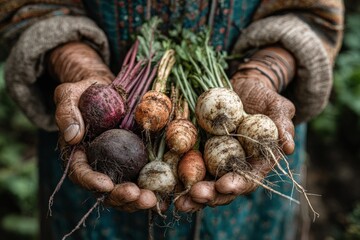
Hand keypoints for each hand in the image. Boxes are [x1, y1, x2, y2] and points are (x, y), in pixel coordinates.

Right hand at [51, 42, 157, 211]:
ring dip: (137, 199)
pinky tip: (164, 193)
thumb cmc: (85, 93)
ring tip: (152, 200)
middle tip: (136, 196)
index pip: (81, 173)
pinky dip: (152, 188)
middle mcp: (97, 165)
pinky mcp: (135, 161)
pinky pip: (143, 178)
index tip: (106, 184)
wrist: (107, 90)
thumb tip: (72, 136)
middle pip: (106, 190)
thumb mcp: (69, 95)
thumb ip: (67, 113)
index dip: (91, 182)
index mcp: (77, 154)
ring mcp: (117, 165)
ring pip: (125, 189)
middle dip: (120, 196)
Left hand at [175, 46, 295, 211]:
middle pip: (221, 187)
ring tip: (179, 202)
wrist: (242, 87)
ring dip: (190, 194)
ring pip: (202, 182)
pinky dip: (177, 176)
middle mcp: (234, 165)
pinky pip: (187, 165)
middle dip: (209, 195)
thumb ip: (283, 125)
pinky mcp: (198, 150)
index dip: (237, 185)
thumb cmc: (263, 97)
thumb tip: (289, 147)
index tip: (224, 185)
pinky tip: (165, 183)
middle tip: (195, 196)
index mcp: (255, 162)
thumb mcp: (278, 106)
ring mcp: (214, 159)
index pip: (248, 179)